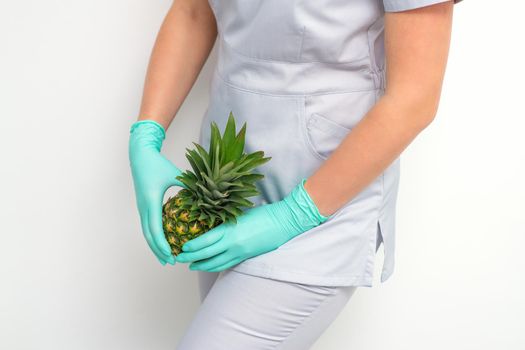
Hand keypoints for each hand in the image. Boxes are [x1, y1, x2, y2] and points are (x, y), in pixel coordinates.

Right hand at [129, 120, 184, 265]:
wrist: (140, 155)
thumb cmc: (157, 164)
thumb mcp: (174, 175)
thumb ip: (187, 187)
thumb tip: (203, 198)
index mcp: (151, 202)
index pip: (156, 230)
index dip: (163, 245)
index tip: (171, 256)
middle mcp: (144, 207)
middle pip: (149, 236)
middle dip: (159, 251)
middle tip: (171, 263)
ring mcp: (142, 207)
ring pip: (146, 232)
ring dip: (155, 246)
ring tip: (165, 257)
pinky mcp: (143, 205)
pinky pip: (147, 225)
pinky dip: (154, 236)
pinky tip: (163, 241)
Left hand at [174, 179, 329, 271]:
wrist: (284, 222)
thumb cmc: (263, 213)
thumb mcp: (239, 214)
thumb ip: (225, 222)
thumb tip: (209, 225)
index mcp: (229, 230)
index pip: (204, 242)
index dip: (191, 247)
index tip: (182, 247)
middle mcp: (233, 244)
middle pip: (206, 255)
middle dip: (191, 258)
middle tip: (179, 259)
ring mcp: (240, 252)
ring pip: (216, 264)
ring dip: (202, 266)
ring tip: (192, 266)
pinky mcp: (247, 257)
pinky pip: (227, 264)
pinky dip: (216, 266)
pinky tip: (210, 265)